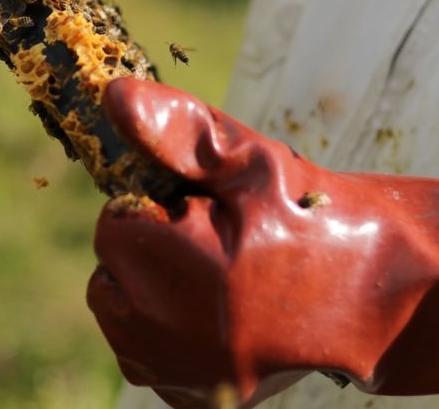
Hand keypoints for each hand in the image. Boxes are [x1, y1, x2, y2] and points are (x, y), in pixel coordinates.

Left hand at [88, 78, 438, 407]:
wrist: (364, 294)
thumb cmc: (307, 219)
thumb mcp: (248, 162)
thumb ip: (177, 133)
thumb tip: (115, 97)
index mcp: (186, 274)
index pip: (115, 223)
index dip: (155, 206)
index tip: (196, 209)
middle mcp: (174, 339)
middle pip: (111, 270)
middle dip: (145, 246)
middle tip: (204, 241)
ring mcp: (181, 376)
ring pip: (118, 309)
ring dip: (146, 284)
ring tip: (207, 273)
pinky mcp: (190, 398)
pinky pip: (140, 350)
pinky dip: (159, 323)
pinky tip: (206, 308)